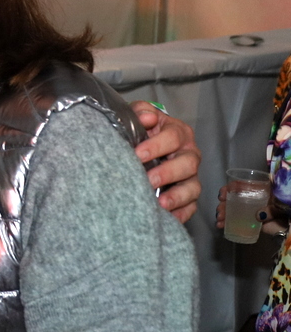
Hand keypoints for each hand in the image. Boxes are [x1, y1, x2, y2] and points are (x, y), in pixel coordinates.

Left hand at [129, 102, 200, 222]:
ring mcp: (190, 177)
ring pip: (193, 187)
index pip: (173, 138)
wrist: (141, 149)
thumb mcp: (139, 116)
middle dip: (168, 172)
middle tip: (148, 179)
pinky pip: (191, 207)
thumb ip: (141, 112)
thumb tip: (147, 118)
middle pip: (188, 164)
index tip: (137, 154)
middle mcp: (189, 155)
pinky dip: (181, 214)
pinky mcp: (188, 197)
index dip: (156, 146)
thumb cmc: (141, 131)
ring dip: (177, 196)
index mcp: (178, 133)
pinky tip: (168, 219)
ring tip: (160, 202)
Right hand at [215, 183, 289, 236]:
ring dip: (223, 213)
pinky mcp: (249, 221)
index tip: (223, 195)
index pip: (241, 184)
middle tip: (220, 210)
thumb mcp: (281, 203)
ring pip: (232, 209)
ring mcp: (250, 209)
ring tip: (220, 220)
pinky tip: (221, 225)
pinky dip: (226, 223)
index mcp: (260, 189)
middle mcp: (252, 197)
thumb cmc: (287, 207)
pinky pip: (235, 220)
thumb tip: (258, 215)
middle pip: (234, 197)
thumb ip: (271, 208)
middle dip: (224, 203)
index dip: (230, 188)